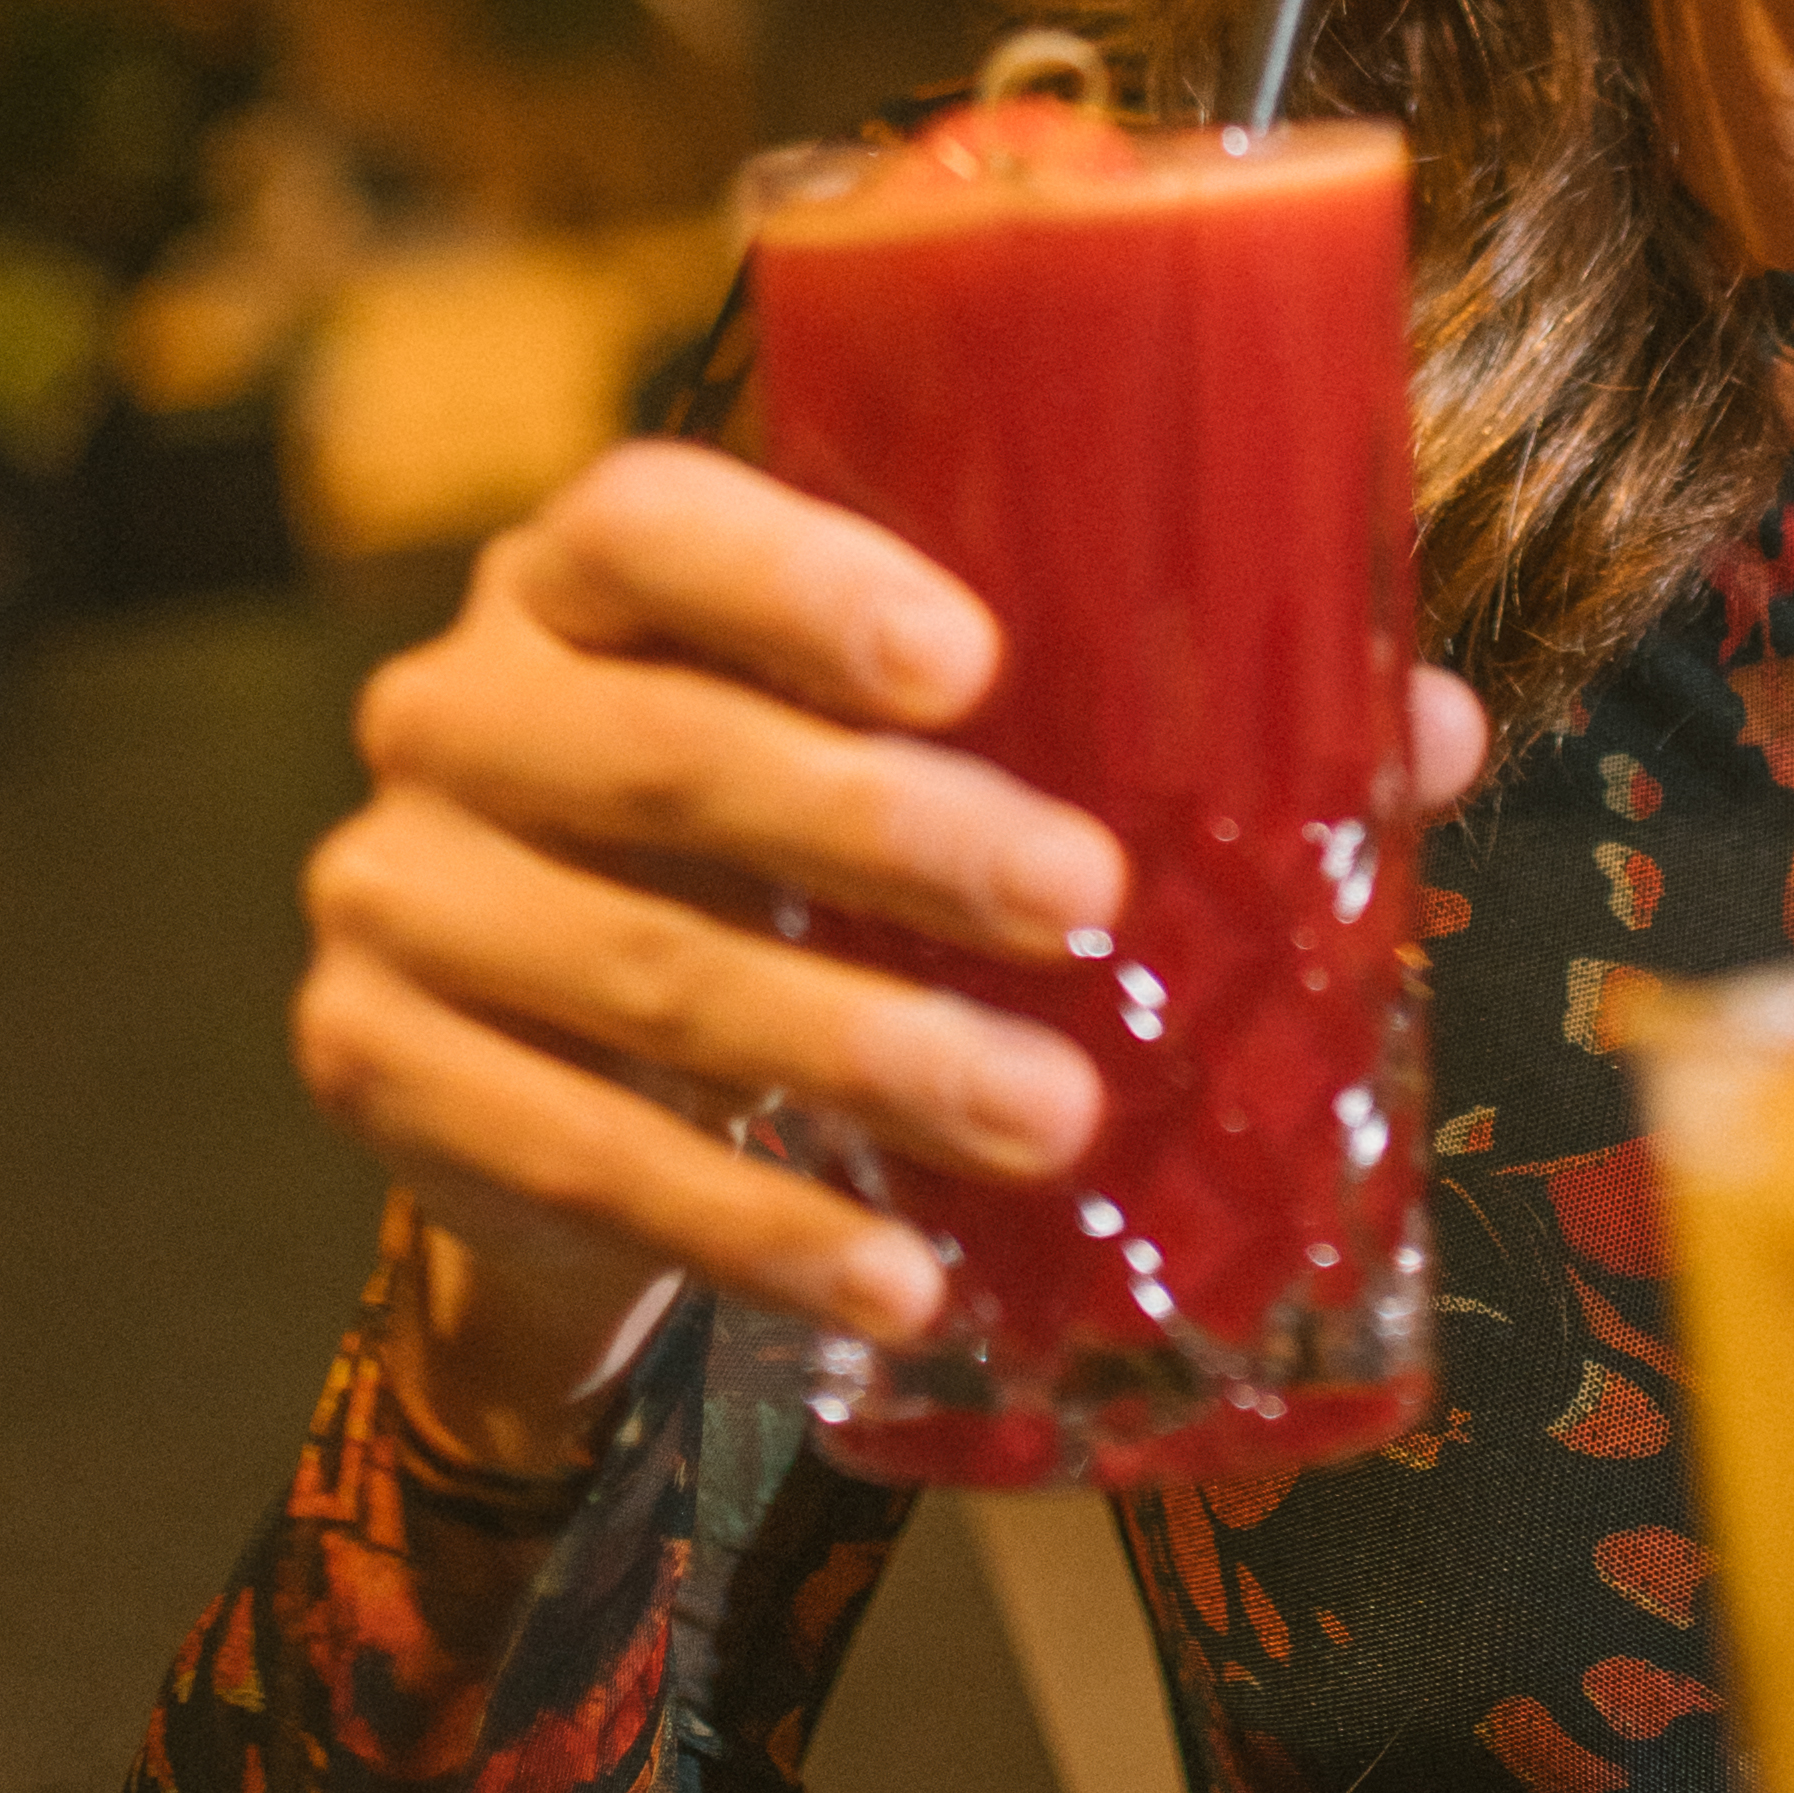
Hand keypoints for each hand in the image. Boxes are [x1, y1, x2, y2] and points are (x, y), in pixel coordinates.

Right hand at [292, 439, 1492, 1463]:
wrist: (560, 1067)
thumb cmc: (792, 852)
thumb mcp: (920, 761)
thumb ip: (1135, 718)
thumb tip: (1420, 729)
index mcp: (582, 571)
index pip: (650, 519)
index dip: (801, 577)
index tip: (975, 659)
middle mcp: (457, 704)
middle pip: (662, 752)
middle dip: (888, 836)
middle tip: (1085, 902)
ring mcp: (395, 890)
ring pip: (634, 972)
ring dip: (857, 1054)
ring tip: (1050, 1119)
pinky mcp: (373, 1072)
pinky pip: (577, 1155)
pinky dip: (754, 1222)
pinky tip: (898, 1272)